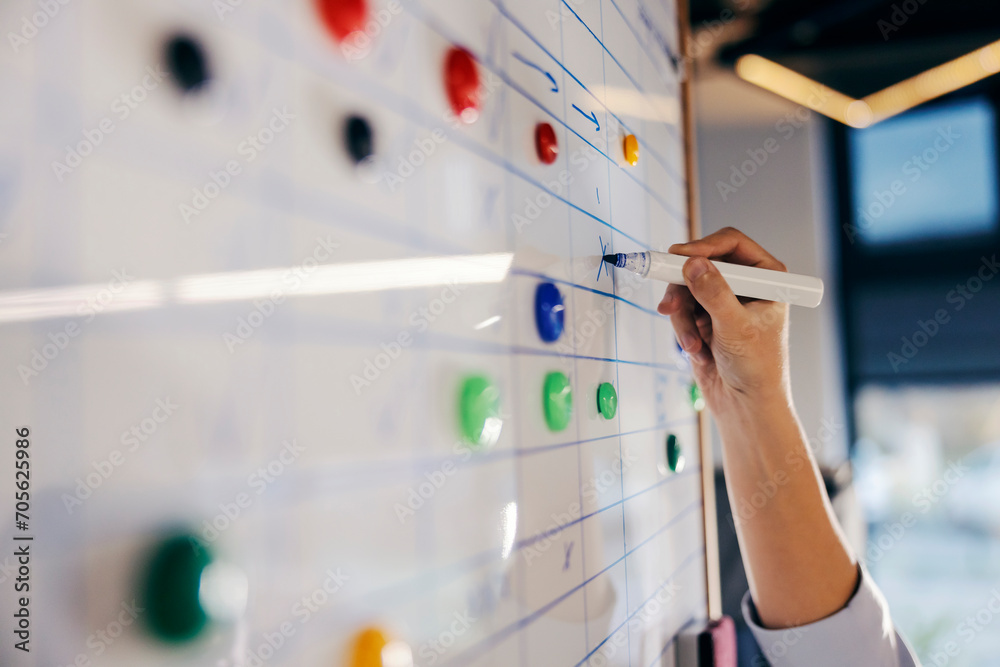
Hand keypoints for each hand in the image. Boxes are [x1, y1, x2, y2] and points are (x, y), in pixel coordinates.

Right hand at [657, 228, 791, 414]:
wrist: (745, 406)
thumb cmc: (757, 369)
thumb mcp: (736, 327)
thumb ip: (713, 293)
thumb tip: (693, 264)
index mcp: (767, 277)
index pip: (732, 243)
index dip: (703, 247)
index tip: (678, 257)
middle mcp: (745, 284)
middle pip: (702, 263)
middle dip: (685, 288)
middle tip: (670, 304)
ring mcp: (723, 301)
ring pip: (686, 287)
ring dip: (683, 316)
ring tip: (691, 343)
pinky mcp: (705, 318)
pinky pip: (681, 309)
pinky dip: (682, 329)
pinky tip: (695, 349)